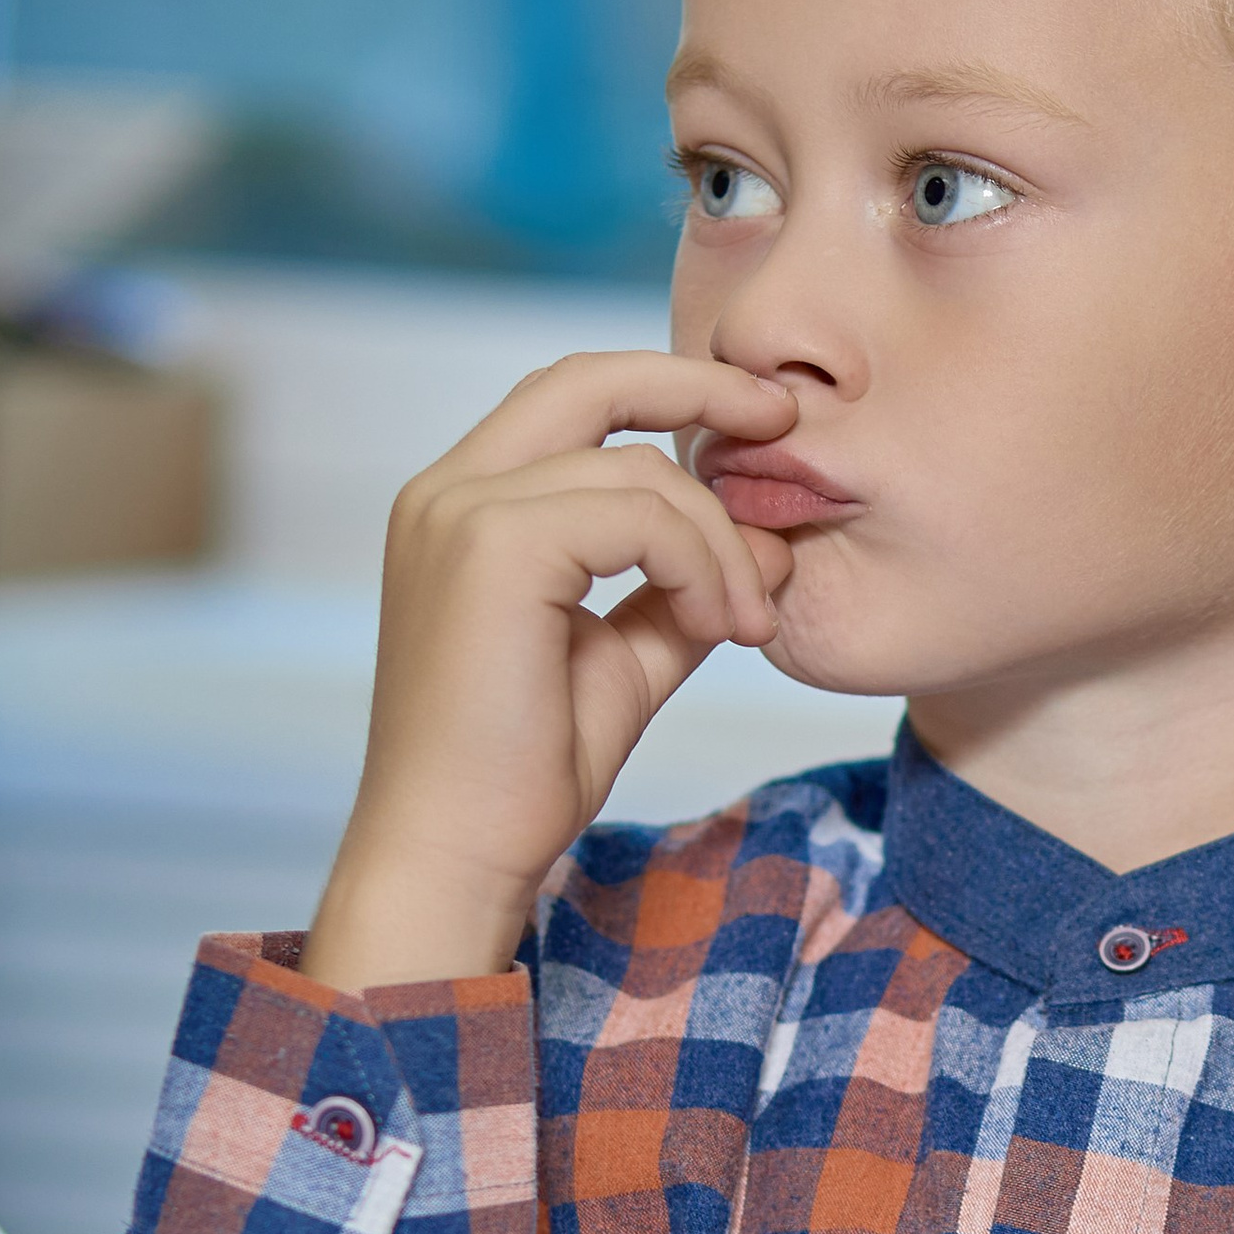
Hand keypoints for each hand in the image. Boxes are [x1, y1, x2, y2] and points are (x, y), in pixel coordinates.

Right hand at [303, 352, 799, 989]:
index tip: (759, 420)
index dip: (668, 391)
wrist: (456, 855)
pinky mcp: (491, 548)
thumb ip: (683, 589)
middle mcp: (446, 492)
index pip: (571, 399)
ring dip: (718, 541)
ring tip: (749, 621)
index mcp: (462, 506)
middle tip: (787, 421)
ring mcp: (459, 513)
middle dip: (699, 386)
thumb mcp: (624, 660)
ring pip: (637, 469)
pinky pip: (637, 515)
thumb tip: (771, 537)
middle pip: (588, 379)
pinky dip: (699, 562)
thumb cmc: (522, 773)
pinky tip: (721, 625)